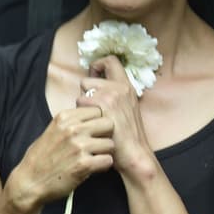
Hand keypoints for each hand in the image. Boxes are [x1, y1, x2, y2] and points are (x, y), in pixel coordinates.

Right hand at [4, 100, 113, 213]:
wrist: (29, 183)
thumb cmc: (40, 158)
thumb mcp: (51, 131)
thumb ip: (71, 122)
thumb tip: (92, 115)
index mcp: (64, 118)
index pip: (97, 110)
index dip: (97, 122)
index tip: (91, 132)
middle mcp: (72, 129)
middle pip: (108, 124)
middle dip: (105, 135)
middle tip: (96, 146)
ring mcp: (78, 146)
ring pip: (111, 144)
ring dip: (104, 153)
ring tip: (92, 158)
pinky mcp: (83, 164)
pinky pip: (108, 161)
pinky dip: (102, 166)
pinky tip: (92, 168)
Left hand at [78, 56, 155, 180]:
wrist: (133, 152)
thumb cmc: (126, 135)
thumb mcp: (126, 109)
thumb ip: (113, 95)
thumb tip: (93, 88)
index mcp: (126, 86)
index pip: (110, 61)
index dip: (97, 65)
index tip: (93, 74)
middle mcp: (119, 87)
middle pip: (86, 80)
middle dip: (85, 95)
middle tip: (93, 112)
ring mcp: (110, 95)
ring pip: (81, 94)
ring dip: (82, 107)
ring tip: (94, 121)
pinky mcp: (102, 105)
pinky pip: (79, 104)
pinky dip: (81, 115)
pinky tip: (91, 125)